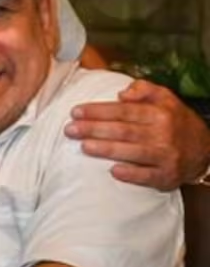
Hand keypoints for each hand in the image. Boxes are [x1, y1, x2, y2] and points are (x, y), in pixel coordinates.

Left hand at [65, 79, 209, 190]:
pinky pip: (147, 176)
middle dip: (94, 129)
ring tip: (83, 146)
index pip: (123, 111)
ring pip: (131, 152)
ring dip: (106, 149)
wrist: (204, 150)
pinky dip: (131, 174)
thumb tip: (122, 93)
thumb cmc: (175, 121)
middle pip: (123, 131)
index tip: (75, 112)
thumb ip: (144, 89)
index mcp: (159, 113)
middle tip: (70, 130)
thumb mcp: (165, 98)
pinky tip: (114, 171)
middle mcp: (163, 134)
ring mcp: (165, 156)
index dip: (98, 111)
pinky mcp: (167, 176)